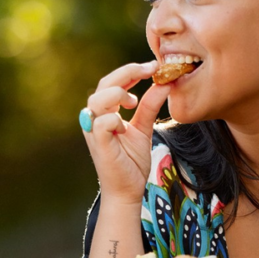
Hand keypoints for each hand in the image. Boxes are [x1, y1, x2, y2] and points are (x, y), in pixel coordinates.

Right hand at [83, 61, 171, 205]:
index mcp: (104, 112)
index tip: (154, 66)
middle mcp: (95, 119)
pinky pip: (101, 123)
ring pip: (97, 100)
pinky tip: (125, 127)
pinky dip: (115, 119)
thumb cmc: (131, 162)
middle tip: (152, 70)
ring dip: (118, 94)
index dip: (131, 70)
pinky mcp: (98, 145)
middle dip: (128, 73)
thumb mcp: (144, 128)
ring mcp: (93, 131)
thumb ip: (150, 106)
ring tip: (134, 102)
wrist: (127, 191)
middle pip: (103, 84)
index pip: (112, 82)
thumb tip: (165, 83)